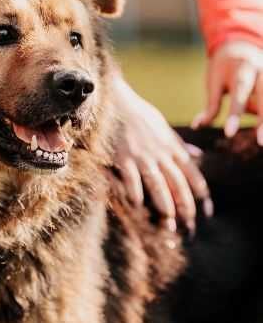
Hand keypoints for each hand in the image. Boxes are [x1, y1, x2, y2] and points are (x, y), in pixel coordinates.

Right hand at [112, 74, 211, 231]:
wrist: (116, 100)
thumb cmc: (139, 114)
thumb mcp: (164, 126)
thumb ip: (179, 144)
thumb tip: (196, 155)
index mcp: (171, 145)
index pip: (190, 170)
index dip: (198, 189)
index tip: (205, 206)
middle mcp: (160, 152)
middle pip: (176, 181)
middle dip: (184, 202)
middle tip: (188, 221)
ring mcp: (142, 155)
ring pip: (157, 182)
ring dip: (164, 202)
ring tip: (169, 219)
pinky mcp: (124, 157)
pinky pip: (132, 178)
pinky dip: (135, 191)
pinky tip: (138, 205)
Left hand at [193, 40, 262, 144]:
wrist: (241, 43)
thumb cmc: (223, 67)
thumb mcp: (214, 82)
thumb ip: (211, 105)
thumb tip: (197, 126)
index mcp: (242, 71)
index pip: (238, 96)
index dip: (234, 116)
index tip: (229, 134)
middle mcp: (261, 72)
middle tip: (261, 142)